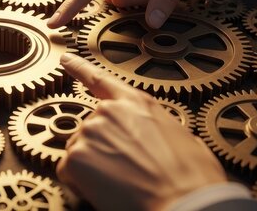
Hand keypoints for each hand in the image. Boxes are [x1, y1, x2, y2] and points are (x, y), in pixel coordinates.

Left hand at [57, 53, 226, 210]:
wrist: (184, 204)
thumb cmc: (190, 178)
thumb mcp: (184, 138)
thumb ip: (158, 127)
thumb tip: (160, 138)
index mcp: (137, 104)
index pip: (101, 80)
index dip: (80, 68)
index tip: (66, 59)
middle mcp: (108, 113)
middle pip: (92, 128)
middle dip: (102, 148)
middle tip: (126, 169)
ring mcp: (89, 134)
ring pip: (80, 150)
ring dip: (93, 166)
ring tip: (121, 181)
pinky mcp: (75, 158)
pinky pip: (69, 171)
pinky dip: (81, 183)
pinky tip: (106, 190)